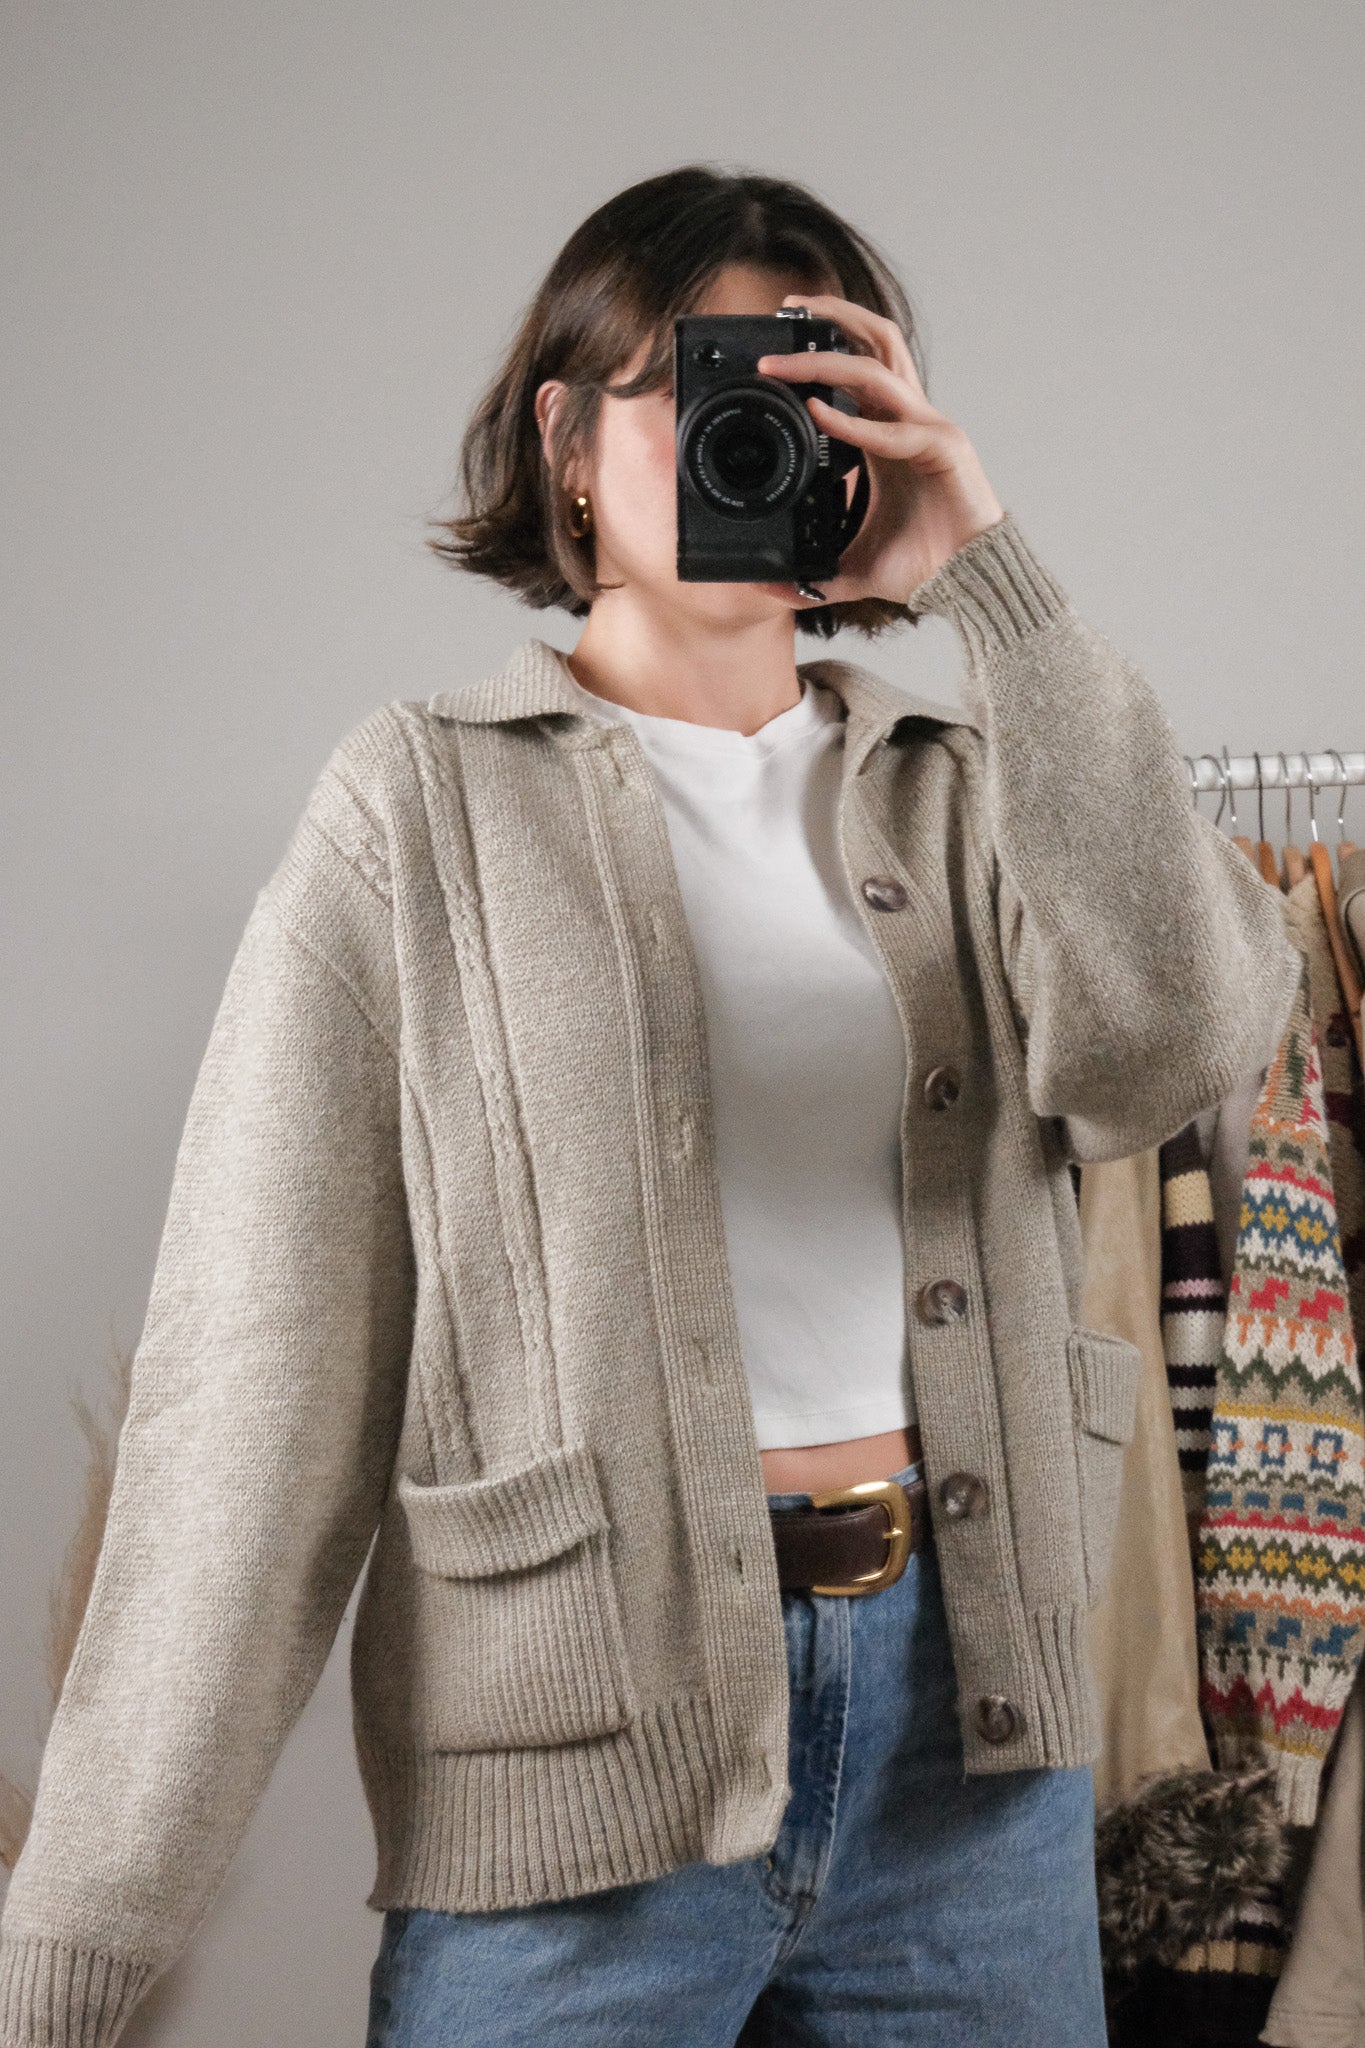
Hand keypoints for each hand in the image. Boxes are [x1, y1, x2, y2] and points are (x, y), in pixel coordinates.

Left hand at [753, 292, 1004, 608]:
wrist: (967, 586)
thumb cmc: (921, 566)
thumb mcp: (849, 567)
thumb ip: (811, 573)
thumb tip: (767, 589)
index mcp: (886, 432)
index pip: (858, 365)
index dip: (822, 344)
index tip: (776, 344)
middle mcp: (908, 419)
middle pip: (875, 341)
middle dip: (832, 314)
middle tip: (786, 306)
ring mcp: (929, 428)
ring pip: (877, 370)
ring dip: (824, 361)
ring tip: (780, 365)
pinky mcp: (945, 449)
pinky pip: (894, 430)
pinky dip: (854, 424)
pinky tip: (818, 416)